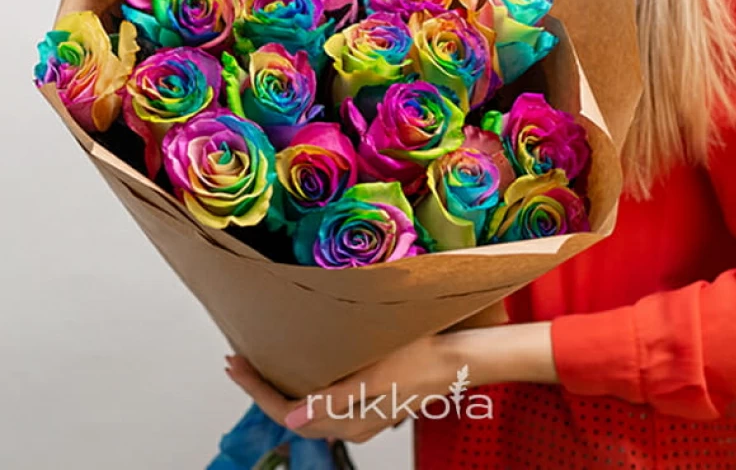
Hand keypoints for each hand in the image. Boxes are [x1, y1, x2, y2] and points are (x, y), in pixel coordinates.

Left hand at [225, 321, 556, 443]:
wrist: (455, 359)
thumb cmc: (417, 360)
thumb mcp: (374, 377)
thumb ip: (333, 399)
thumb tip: (292, 420)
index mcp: (348, 420)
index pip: (288, 411)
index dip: (257, 390)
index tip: (235, 365)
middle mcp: (350, 422)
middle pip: (293, 411)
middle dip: (262, 387)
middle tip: (238, 361)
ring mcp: (359, 412)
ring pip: (307, 406)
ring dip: (281, 385)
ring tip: (261, 362)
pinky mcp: (369, 400)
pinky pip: (325, 399)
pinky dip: (303, 384)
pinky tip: (300, 366)